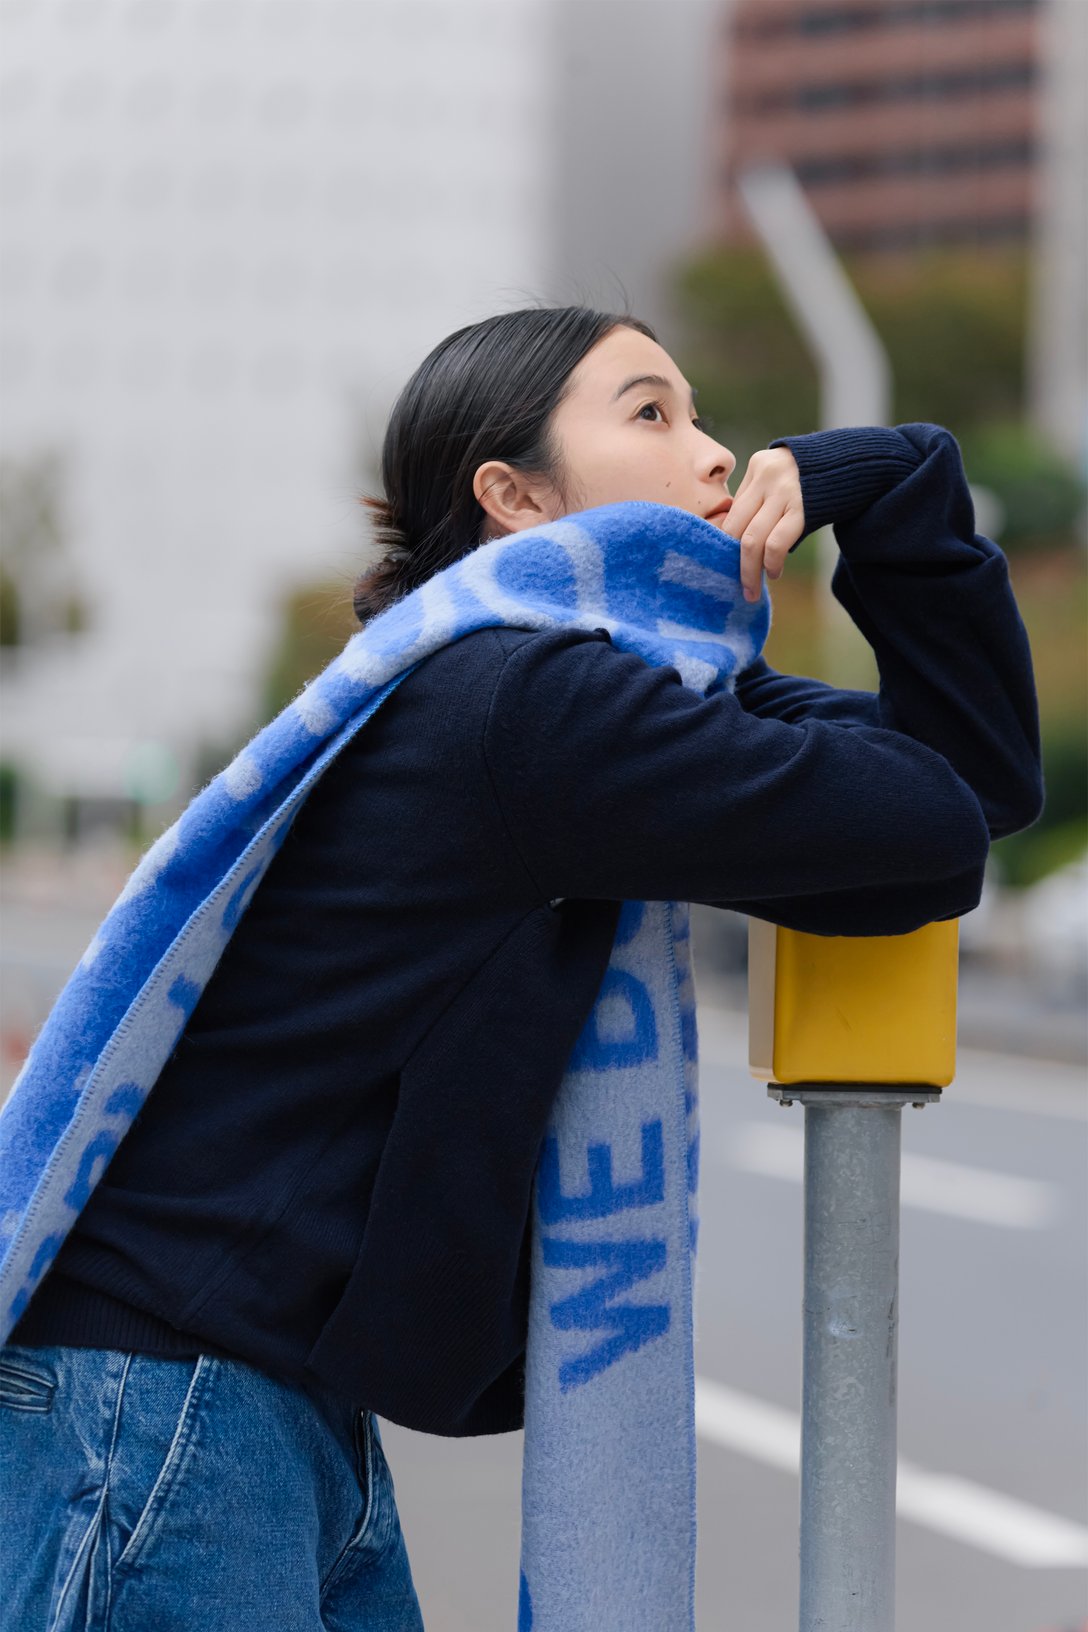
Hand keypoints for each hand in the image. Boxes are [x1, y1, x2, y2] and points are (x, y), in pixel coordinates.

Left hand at [726, 448, 804, 600]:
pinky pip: (776, 543)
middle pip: (735, 528)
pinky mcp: (802, 509)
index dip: (726, 542)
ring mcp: (783, 492)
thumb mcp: (783, 476)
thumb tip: (739, 541)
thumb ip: (761, 499)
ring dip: (750, 570)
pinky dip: (771, 563)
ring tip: (753, 589)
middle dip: (732, 561)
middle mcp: (766, 476)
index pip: (732, 511)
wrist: (858, 463)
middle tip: (737, 583)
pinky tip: (774, 572)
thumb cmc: (818, 478)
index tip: (727, 562)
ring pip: (751, 540)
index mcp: (757, 466)